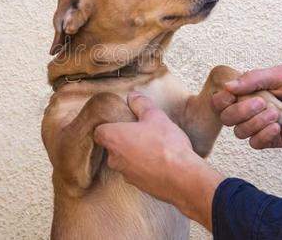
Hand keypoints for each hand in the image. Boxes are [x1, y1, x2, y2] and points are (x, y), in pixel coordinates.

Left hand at [94, 92, 222, 229]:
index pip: (99, 132)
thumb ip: (141, 104)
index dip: (109, 125)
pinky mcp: (138, 186)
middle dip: (124, 139)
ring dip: (135, 154)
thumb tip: (132, 96)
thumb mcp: (155, 116)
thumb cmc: (166, 144)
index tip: (122, 122)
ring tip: (154, 147)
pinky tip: (160, 161)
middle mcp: (114, 158)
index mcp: (114, 138)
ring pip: (125, 160)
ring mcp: (126, 174)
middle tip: (142, 132)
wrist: (182, 177)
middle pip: (112, 146)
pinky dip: (145, 167)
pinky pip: (137, 172)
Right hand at [212, 65, 281, 154]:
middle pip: (226, 117)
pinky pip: (255, 143)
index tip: (234, 95)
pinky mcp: (270, 140)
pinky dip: (263, 135)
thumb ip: (252, 79)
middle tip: (261, 102)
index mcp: (248, 92)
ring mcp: (258, 126)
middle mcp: (249, 110)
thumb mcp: (279, 75)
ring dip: (255, 122)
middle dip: (240, 111)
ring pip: (239, 132)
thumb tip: (227, 86)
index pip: (221, 100)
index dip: (222, 100)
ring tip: (275, 114)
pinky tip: (277, 127)